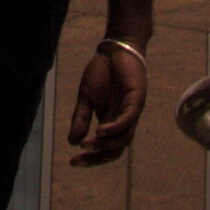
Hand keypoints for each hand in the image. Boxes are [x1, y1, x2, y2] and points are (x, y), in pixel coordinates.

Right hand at [67, 44, 147, 166]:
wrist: (115, 48)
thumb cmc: (102, 71)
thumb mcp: (86, 98)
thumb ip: (80, 119)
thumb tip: (72, 142)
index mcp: (111, 121)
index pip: (104, 148)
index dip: (91, 157)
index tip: (72, 162)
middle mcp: (123, 120)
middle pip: (116, 149)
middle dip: (97, 157)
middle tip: (78, 159)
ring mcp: (132, 111)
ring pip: (124, 138)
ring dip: (105, 144)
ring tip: (88, 143)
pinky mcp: (137, 99)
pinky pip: (128, 120)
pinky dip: (115, 128)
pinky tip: (101, 130)